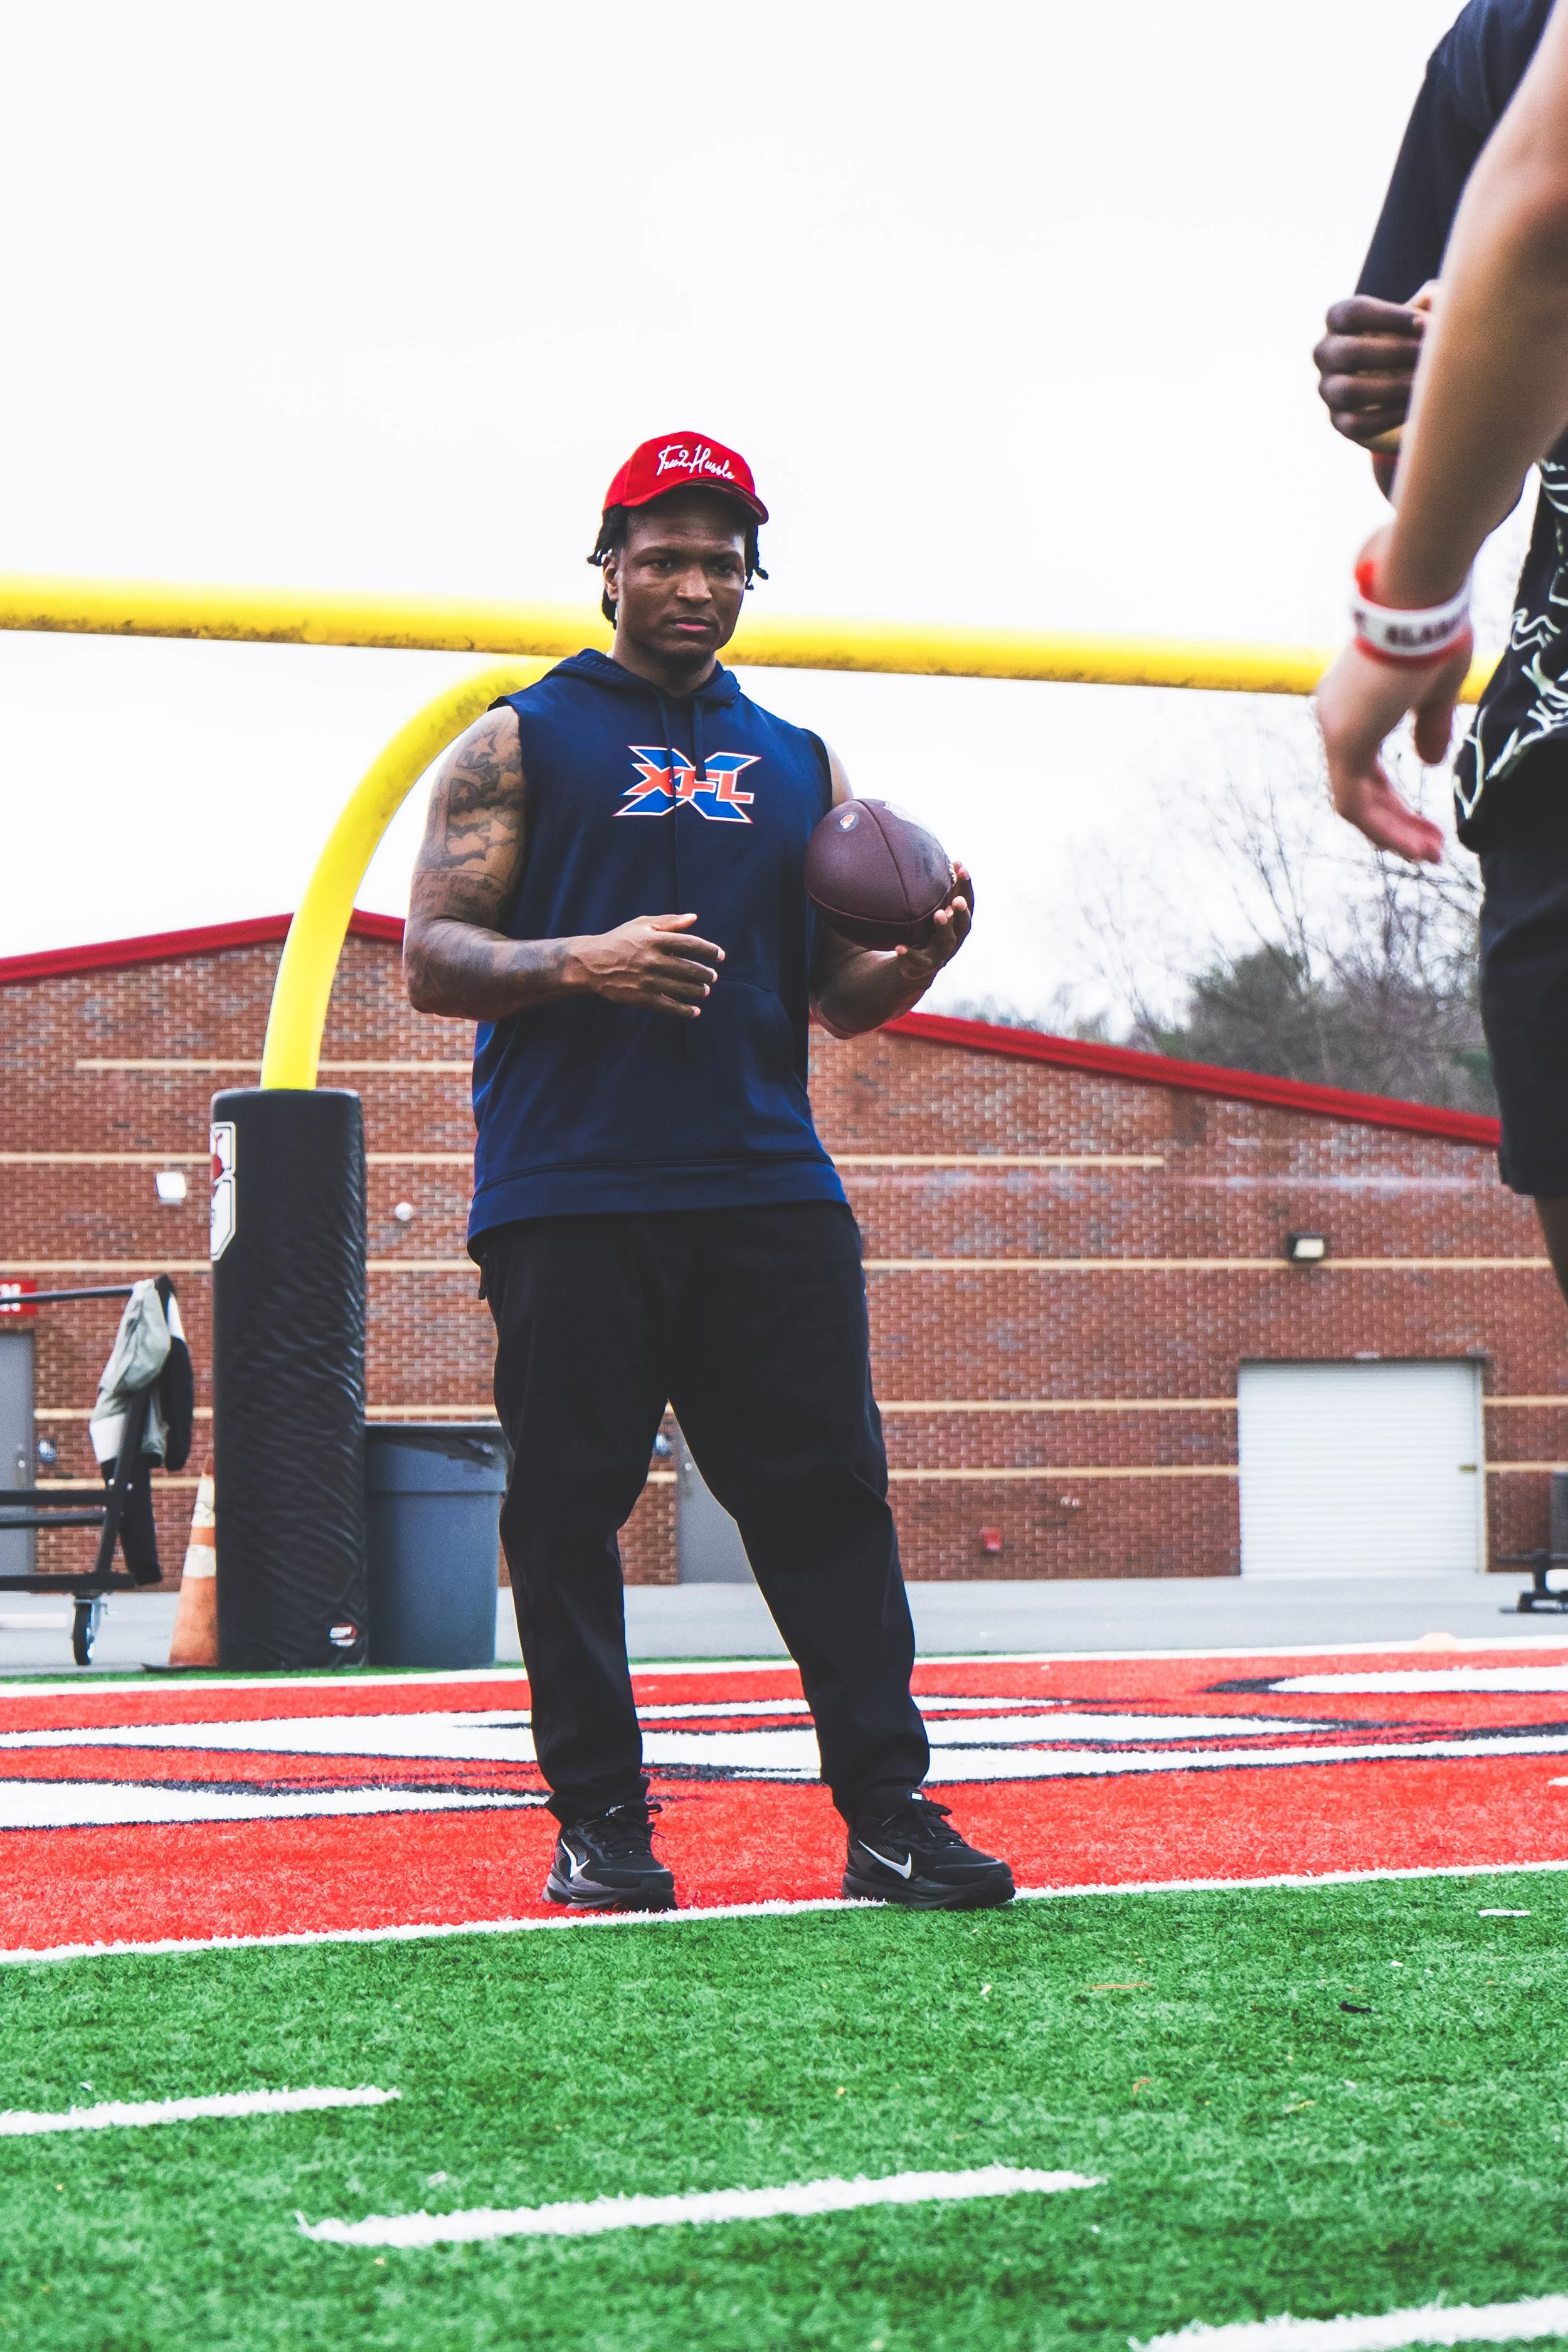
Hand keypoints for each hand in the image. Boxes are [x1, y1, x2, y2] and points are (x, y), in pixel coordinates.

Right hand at [569, 913, 723, 1016]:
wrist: (591, 963)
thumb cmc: (619, 940)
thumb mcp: (642, 924)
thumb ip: (669, 921)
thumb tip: (694, 917)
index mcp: (654, 939)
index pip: (690, 944)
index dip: (709, 950)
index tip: (720, 956)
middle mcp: (652, 960)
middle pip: (689, 968)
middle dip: (706, 974)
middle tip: (712, 976)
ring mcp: (647, 980)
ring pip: (682, 988)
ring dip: (698, 990)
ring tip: (705, 990)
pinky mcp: (641, 998)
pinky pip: (669, 1006)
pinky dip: (684, 1010)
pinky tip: (695, 1011)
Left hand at [892, 865, 972, 982]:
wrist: (915, 966)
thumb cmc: (925, 930)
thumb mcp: (933, 910)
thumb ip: (938, 891)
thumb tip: (942, 857)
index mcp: (958, 923)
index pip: (967, 902)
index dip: (966, 886)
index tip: (960, 866)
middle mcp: (954, 939)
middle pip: (963, 925)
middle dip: (962, 911)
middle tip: (957, 898)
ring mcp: (940, 954)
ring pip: (946, 943)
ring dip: (944, 928)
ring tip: (938, 914)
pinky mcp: (923, 966)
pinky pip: (917, 960)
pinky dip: (908, 954)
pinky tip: (898, 947)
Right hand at [1314, 290, 1431, 448]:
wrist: (1399, 387)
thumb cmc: (1408, 341)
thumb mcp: (1416, 319)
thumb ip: (1428, 303)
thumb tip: (1435, 296)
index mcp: (1338, 320)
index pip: (1353, 312)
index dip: (1391, 317)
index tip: (1426, 323)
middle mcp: (1325, 353)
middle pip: (1350, 352)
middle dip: (1395, 353)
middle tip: (1429, 355)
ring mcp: (1328, 390)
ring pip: (1350, 391)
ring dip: (1392, 387)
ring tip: (1425, 384)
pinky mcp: (1339, 421)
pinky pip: (1358, 423)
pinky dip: (1390, 416)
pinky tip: (1416, 408)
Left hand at [1315, 638, 1466, 864]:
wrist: (1416, 602)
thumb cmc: (1431, 633)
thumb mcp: (1435, 690)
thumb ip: (1428, 729)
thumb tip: (1429, 762)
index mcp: (1353, 709)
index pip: (1365, 773)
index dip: (1394, 804)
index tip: (1425, 826)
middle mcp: (1335, 721)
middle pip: (1360, 792)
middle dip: (1395, 825)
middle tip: (1430, 849)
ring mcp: (1336, 731)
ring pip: (1355, 803)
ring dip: (1392, 833)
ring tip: (1429, 853)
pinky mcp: (1345, 740)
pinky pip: (1356, 802)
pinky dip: (1384, 826)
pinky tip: (1415, 841)